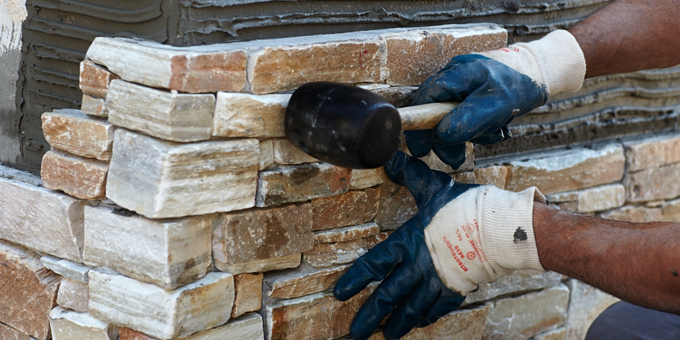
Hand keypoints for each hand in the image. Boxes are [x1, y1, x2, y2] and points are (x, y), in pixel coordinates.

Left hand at [334, 151, 545, 338]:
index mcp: (408, 242)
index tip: (339, 294)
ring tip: (386, 336)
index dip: (355, 280)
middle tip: (356, 332)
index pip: (374, 264)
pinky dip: (427, 317)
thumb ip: (411, 175)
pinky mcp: (458, 288)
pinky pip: (438, 308)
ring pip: (412, 308)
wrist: (502, 230)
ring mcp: (438, 281)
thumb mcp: (434, 187)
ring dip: (397, 323)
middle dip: (371, 315)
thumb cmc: (468, 208)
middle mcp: (419, 266)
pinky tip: (420, 324)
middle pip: (389, 296)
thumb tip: (391, 157)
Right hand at [406, 30, 586, 168]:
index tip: (421, 149)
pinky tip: (492, 130)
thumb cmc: (521, 84)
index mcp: (456, 74)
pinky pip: (464, 114)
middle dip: (445, 137)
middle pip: (434, 110)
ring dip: (465, 134)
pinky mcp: (472, 91)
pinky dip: (475, 127)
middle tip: (455, 158)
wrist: (542, 72)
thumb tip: (441, 135)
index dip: (419, 126)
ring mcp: (462, 83)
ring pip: (449, 115)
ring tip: (487, 138)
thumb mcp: (497, 106)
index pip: (424, 99)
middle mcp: (454, 76)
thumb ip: (468, 120)